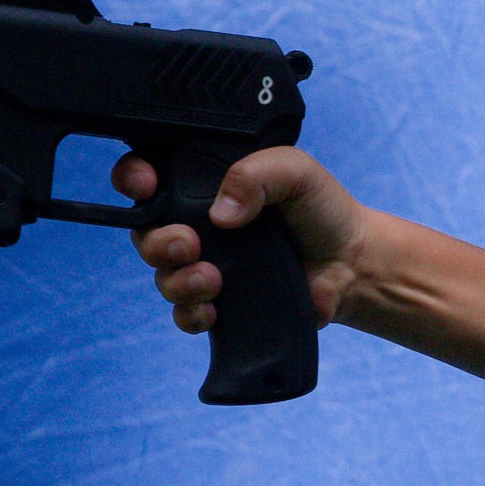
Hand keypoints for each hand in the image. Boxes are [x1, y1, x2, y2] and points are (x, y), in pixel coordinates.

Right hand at [120, 145, 370, 333]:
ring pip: (162, 275)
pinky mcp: (220, 302)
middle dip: (156, 241)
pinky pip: (184, 313)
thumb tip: (221, 213)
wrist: (350, 264)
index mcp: (206, 185)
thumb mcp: (295, 171)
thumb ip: (256, 173)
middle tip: (188, 244)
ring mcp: (206, 264)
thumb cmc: (323, 210)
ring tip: (212, 278)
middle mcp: (198, 224)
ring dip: (177, 280)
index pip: (148, 176)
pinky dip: (191, 313)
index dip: (134, 178)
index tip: (145, 184)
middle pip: (146, 232)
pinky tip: (213, 308)